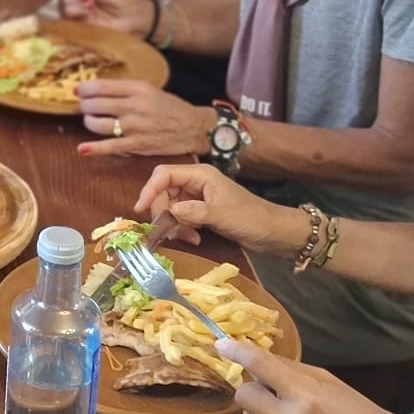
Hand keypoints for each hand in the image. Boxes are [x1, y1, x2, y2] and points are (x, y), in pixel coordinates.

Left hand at [74, 78, 213, 157]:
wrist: (193, 128)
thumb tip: (96, 90)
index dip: (84, 89)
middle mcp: (135, 106)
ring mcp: (135, 127)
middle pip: (96, 105)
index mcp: (138, 89)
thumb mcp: (150, 90)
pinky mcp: (137, 145)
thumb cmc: (170, 107)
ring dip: (88, 122)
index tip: (76, 90)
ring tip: (89, 120)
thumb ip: (126, 90)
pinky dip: (93, 148)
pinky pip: (110, 146)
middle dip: (84, 106)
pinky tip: (82, 148)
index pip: (102, 86)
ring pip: (99, 124)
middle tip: (82, 107)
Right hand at [131, 162, 294, 251]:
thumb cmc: (252, 218)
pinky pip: (181, 218)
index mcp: (201, 175)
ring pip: (171, 207)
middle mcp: (196, 183)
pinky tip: (195, 238)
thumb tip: (170, 212)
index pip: (164, 175)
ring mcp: (198, 198)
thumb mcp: (223, 215)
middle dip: (163, 212)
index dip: (149, 190)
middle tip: (166, 231)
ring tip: (189, 237)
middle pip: (164, 192)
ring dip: (174, 224)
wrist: (274, 232)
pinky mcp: (202, 212)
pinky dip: (183, 229)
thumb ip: (195, 212)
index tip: (140, 210)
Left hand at [223, 340, 413, 413]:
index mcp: (306, 396)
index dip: (238, 352)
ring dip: (262, 412)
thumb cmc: (356, 411)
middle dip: (253, 388)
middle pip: (243, 396)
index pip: (260, 367)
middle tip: (271, 389)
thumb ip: (289, 370)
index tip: (222, 344)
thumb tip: (255, 361)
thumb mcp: (326, 380)